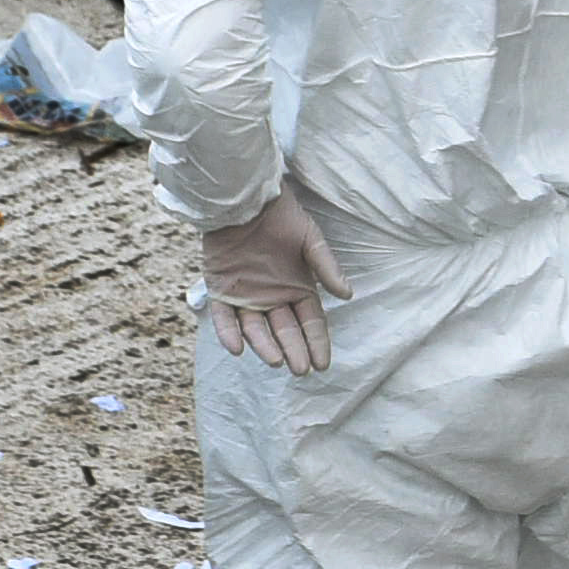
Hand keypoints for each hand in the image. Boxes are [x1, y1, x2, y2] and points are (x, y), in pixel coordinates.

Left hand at [200, 190, 353, 372]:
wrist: (245, 199)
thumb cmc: (282, 216)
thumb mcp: (311, 239)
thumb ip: (326, 267)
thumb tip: (347, 295)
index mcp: (297, 286)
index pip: (310, 321)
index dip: (317, 342)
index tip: (323, 363)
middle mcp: (272, 296)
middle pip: (285, 330)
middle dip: (294, 350)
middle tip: (301, 369)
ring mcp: (245, 295)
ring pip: (255, 328)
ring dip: (264, 346)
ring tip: (275, 361)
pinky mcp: (221, 289)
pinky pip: (224, 317)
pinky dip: (229, 333)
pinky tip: (238, 349)